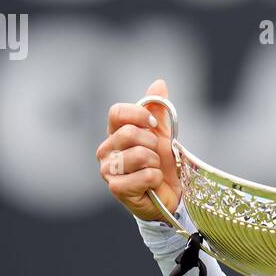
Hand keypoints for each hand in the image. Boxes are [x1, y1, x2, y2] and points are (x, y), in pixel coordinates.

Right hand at [96, 78, 181, 223]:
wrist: (169, 192)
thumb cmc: (161, 163)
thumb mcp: (161, 133)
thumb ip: (158, 109)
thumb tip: (159, 83)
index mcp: (114, 133)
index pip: (117, 112)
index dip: (139, 115)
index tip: (153, 125)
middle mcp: (106, 150)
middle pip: (129, 133)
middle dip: (152, 144)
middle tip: (154, 155)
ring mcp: (108, 170)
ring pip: (139, 154)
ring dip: (155, 162)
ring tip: (152, 169)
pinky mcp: (116, 188)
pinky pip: (145, 175)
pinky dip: (156, 178)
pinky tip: (152, 183)